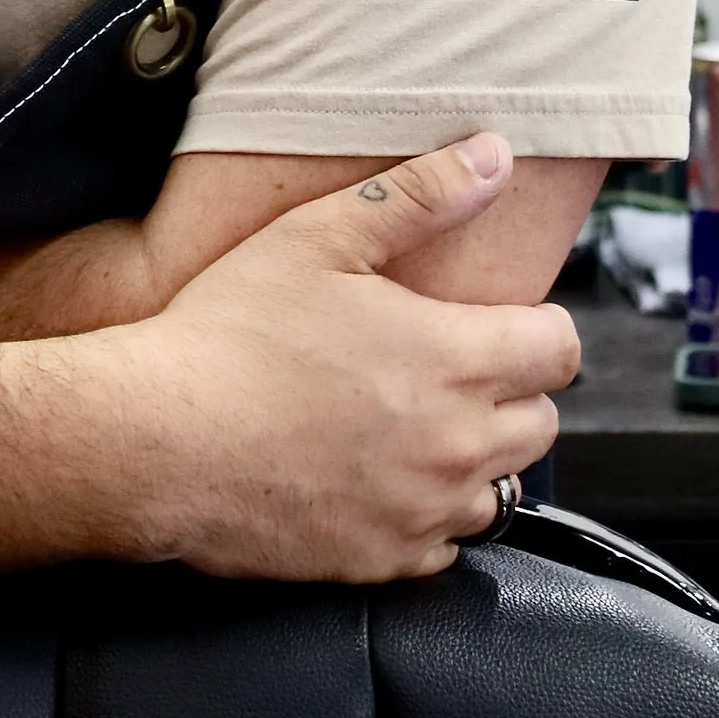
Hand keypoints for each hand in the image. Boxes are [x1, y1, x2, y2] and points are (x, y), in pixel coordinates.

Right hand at [105, 135, 578, 583]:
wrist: (157, 440)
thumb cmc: (230, 331)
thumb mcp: (318, 236)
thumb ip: (420, 194)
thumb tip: (495, 157)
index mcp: (455, 358)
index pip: (561, 350)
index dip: (537, 327)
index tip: (498, 321)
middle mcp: (456, 444)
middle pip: (542, 424)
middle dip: (511, 392)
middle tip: (446, 368)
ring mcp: (423, 511)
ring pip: (499, 490)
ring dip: (474, 459)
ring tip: (412, 427)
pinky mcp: (383, 561)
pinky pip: (445, 547)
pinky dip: (426, 516)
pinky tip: (375, 481)